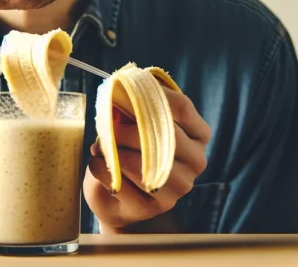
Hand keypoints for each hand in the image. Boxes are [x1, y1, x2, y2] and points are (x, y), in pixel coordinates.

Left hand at [84, 86, 211, 232]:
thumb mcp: (139, 125)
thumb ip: (137, 107)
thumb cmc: (133, 152)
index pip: (182, 107)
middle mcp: (196, 162)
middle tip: (107, 126)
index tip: (128, 91)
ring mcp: (178, 188)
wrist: (123, 199)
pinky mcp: (154, 206)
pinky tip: (98, 163)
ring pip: (141, 163)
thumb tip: (119, 92)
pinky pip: (122, 183)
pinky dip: (103, 169)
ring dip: (114, 151)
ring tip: (100, 146)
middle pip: (164, 135)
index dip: (153, 95)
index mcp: (199, 135)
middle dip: (128, 128)